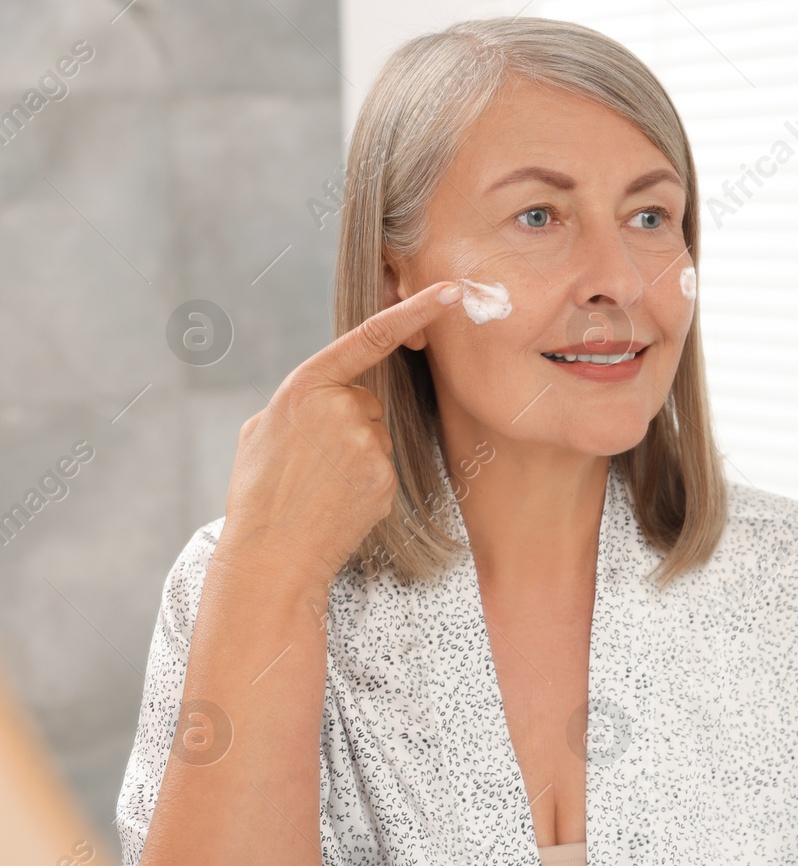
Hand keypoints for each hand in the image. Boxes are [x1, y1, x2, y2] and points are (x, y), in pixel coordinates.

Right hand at [218, 281, 462, 591]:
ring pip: (375, 435)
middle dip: (347, 423)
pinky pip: (383, 466)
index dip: (414, 312)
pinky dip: (366, 481)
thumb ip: (302, 401)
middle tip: (310, 461)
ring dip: (355, 454)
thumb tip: (330, 396)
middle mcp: (342, 407)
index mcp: (306, 386)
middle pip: (366, 401)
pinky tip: (338, 500)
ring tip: (319, 484)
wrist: (272, 552)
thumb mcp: (263, 429)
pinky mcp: (385, 475)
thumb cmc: (260, 490)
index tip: (449, 293)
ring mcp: (367, 442)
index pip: (369, 338)